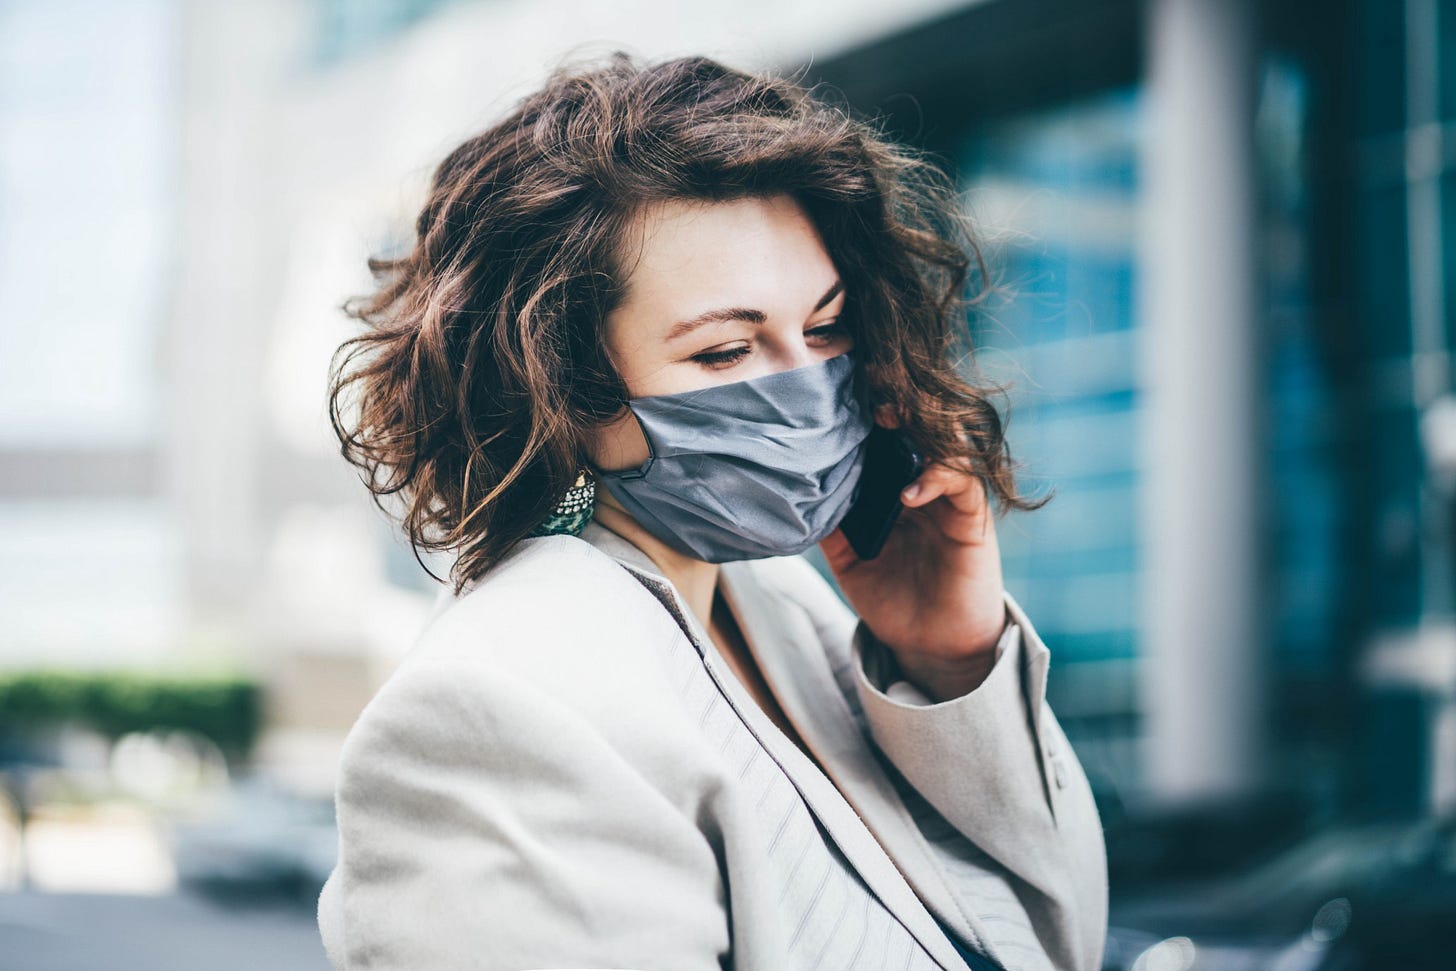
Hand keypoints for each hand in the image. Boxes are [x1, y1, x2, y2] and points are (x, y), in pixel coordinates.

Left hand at [819, 419, 1008, 700]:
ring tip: (888, 424)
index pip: (885, 442)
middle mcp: (924, 487)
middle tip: (869, 398)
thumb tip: (799, 497)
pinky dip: (938, 479)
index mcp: (894, 491)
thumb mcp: (850, 563)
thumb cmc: (892, 601)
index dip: (868, 421)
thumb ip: (831, 530)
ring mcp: (950, 500)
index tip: (842, 402)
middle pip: (916, 433)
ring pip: (945, 446)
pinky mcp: (973, 521)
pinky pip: (964, 485)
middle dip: (895, 411)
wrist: (931, 647)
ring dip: (919, 431)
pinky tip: (909, 493)